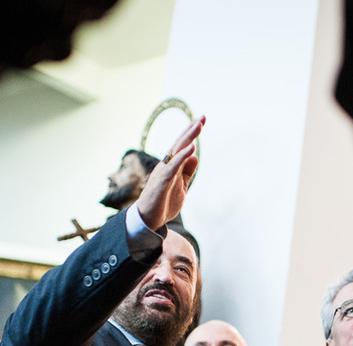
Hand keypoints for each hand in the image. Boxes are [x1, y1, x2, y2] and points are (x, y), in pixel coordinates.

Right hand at [135, 115, 204, 230]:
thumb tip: (195, 157)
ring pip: (176, 151)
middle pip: (179, 144)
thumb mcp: (181, 186)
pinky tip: (191, 149)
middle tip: (203, 116)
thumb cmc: (163, 203)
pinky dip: (181, 157)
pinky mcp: (161, 182)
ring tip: (198, 125)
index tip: (202, 120)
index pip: (182, 146)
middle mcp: (166, 165)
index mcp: (171, 166)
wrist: (149, 220)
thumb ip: (186, 172)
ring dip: (188, 138)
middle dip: (191, 130)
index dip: (191, 133)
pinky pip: (173, 167)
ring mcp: (163, 172)